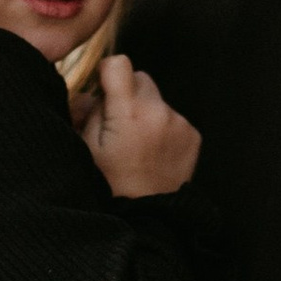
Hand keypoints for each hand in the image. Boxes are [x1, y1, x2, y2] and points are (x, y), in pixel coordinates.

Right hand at [76, 53, 201, 199]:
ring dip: (146, 112)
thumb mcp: (87, 148)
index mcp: (127, 112)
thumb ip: (87, 112)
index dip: (108, 73)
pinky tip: (153, 152)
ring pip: (157, 99)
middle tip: (118, 122)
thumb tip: (91, 93)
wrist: (148, 217)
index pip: (120, 64)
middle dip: (127, 94)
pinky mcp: (192, 135)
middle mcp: (157, 111)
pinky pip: (173, 118)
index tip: (103, 90)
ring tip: (137, 144)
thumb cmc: (111, 185)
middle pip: (141, 78)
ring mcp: (178, 123)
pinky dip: (163, 128)